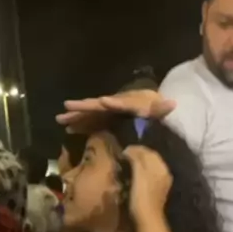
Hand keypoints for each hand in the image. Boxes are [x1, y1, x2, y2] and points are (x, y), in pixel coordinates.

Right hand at [56, 89, 175, 132]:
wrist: (149, 109)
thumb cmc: (154, 109)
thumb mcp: (159, 110)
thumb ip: (162, 109)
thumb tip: (173, 104)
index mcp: (127, 103)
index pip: (118, 103)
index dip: (111, 103)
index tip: (102, 101)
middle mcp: (114, 105)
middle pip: (97, 106)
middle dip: (82, 107)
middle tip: (66, 107)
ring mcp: (107, 113)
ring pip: (90, 113)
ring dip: (75, 117)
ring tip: (59, 120)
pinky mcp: (104, 120)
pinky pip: (90, 122)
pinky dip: (80, 126)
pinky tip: (68, 131)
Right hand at [123, 145, 172, 220]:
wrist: (148, 218)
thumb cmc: (142, 196)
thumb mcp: (139, 174)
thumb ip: (136, 159)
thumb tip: (130, 150)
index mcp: (161, 167)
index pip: (149, 152)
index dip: (137, 149)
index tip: (125, 149)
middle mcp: (164, 172)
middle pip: (152, 158)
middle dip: (139, 154)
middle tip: (126, 154)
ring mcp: (162, 182)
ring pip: (152, 166)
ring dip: (141, 162)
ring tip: (130, 162)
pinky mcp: (158, 190)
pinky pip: (151, 174)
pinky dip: (144, 170)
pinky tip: (137, 173)